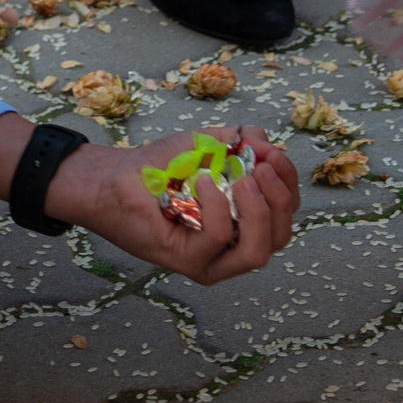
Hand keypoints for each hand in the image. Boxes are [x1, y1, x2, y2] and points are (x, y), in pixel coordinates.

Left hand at [48, 124, 300, 285]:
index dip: (288, 184)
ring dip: (258, 211)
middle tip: (261, 167)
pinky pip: (218, 238)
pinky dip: (217, 206)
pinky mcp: (188, 261)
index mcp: (244, 222)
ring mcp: (211, 260)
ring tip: (244, 178)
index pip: (285, 215)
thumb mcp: (207, 145)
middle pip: (280, 237)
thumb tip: (264, 142)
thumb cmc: (160, 167)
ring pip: (257, 252)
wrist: (114, 178)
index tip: (274, 155)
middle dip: (279, 199)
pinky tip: (203, 181)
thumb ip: (240, 141)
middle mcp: (232, 247)